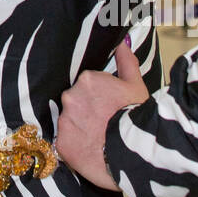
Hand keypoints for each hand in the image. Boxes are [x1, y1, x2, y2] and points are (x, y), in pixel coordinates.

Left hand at [56, 39, 149, 190]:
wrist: (132, 151)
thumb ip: (126, 62)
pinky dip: (75, 146)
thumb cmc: (136, 116)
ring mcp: (64, 120)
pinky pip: (65, 143)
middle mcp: (70, 97)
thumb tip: (121, 45)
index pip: (86, 86)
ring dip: (79, 129)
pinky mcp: (61, 143)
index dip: (98, 98)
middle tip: (103, 124)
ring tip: (97, 139)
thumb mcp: (136, 86)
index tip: (108, 108)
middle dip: (86, 112)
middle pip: (75, 102)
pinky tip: (90, 150)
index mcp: (87, 80)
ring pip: (69, 122)